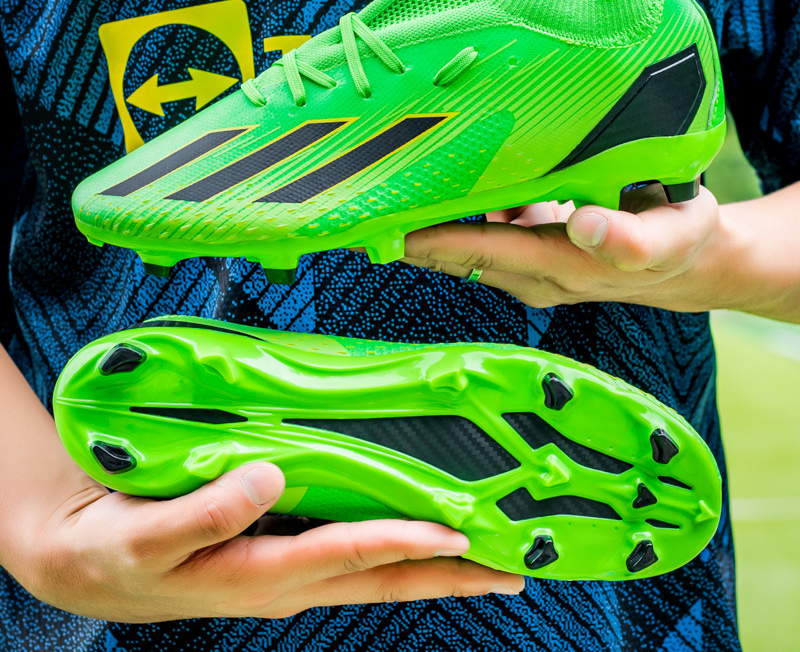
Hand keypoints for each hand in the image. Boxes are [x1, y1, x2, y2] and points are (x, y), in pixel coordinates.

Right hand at [17, 463, 522, 621]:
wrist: (81, 561)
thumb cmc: (113, 550)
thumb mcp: (148, 538)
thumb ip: (207, 512)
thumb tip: (270, 475)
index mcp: (259, 575)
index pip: (350, 555)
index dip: (407, 541)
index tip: (462, 533)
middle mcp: (284, 578)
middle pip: (382, 577)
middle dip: (449, 576)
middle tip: (511, 566)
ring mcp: (284, 569)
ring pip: (371, 569)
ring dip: (428, 564)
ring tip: (481, 552)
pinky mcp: (275, 554)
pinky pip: (346, 551)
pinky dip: (388, 544)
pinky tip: (408, 528)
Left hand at [403, 184, 724, 311]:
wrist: (680, 265)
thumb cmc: (676, 242)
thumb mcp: (673, 235)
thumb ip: (632, 238)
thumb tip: (584, 225)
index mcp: (562, 265)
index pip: (483, 251)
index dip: (433, 241)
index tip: (384, 229)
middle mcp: (531, 273)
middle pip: (456, 254)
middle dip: (406, 235)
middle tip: (353, 210)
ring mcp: (524, 266)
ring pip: (461, 246)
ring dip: (420, 225)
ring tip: (375, 192)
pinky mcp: (526, 253)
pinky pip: (478, 234)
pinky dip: (452, 214)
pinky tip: (431, 185)